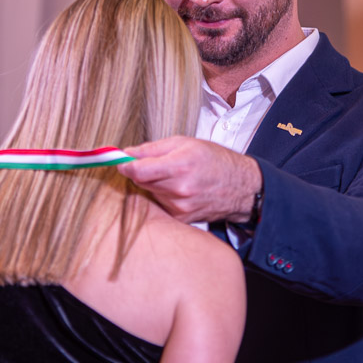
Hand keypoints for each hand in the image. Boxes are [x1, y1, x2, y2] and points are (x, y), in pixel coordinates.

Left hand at [117, 137, 261, 224]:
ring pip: (151, 193)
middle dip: (142, 172)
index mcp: (180, 165)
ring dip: (154, 184)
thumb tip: (125, 153)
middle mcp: (179, 189)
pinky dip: (163, 196)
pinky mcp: (182, 219)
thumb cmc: (215, 160)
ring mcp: (180, 207)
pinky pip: (161, 205)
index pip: (138, 171)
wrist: (241, 187)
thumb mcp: (185, 143)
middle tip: (154, 163)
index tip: (121, 162)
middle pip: (142, 182)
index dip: (125, 166)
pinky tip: (179, 189)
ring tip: (174, 176)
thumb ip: (152, 148)